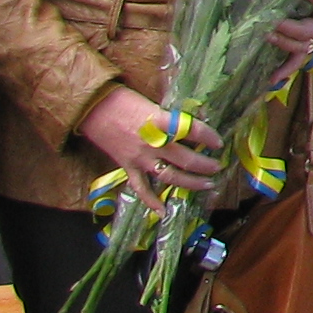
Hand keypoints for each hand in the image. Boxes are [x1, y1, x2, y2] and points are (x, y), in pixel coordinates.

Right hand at [79, 86, 226, 202]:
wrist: (93, 108)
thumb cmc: (124, 101)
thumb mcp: (154, 103)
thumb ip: (173, 117)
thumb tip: (198, 121)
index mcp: (161, 122)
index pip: (192, 131)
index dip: (209, 137)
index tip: (219, 142)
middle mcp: (152, 143)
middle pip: (185, 158)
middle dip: (205, 164)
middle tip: (218, 167)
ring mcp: (140, 158)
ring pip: (169, 176)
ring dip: (191, 182)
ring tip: (207, 184)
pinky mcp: (127, 167)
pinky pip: (140, 188)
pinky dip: (151, 201)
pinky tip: (163, 211)